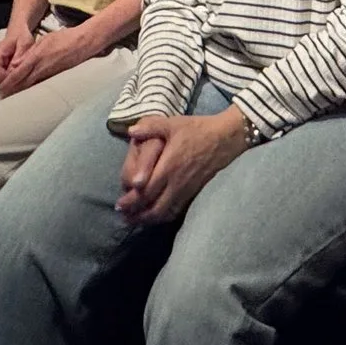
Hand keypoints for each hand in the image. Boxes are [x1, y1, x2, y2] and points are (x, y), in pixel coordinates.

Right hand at [0, 24, 37, 88]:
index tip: (16, 80)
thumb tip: (14, 69)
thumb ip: (19, 56)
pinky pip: (1, 76)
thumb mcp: (25, 44)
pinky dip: (9, 79)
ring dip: (8, 81)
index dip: (4, 78)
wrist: (18, 32)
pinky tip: (18, 78)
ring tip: (21, 80)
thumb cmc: (22, 37)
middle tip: (21, 83)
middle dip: (7, 82)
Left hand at [0, 25, 89, 96]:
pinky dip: (34, 91)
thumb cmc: (64, 39)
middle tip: (5, 98)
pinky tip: (31, 94)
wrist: (83, 43)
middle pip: (23, 85)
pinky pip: (42, 87)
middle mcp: (42, 69)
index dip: (8, 83)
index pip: (17, 74)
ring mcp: (50, 75)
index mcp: (36, 58)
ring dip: (23, 93)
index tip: (1, 89)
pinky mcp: (57, 78)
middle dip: (13, 92)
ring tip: (15, 98)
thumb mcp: (43, 41)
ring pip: (32, 88)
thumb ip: (29, 53)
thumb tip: (16, 65)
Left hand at [114, 108, 251, 224]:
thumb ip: (150, 127)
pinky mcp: (195, 192)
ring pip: (166, 212)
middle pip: (154, 207)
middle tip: (124, 218)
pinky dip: (164, 216)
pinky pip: (177, 210)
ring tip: (137, 221)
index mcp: (168, 167)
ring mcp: (187, 189)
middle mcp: (176, 183)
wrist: (226, 138)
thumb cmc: (198, 129)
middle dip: (137, 215)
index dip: (131, 202)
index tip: (119, 205)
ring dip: (149, 219)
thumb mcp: (173, 123)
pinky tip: (157, 216)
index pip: (146, 191)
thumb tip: (131, 131)